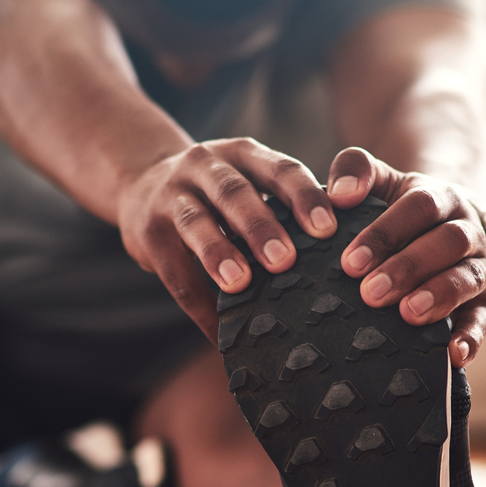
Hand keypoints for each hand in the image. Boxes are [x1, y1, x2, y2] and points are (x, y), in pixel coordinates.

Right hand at [117, 138, 336, 338]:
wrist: (142, 184)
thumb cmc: (217, 196)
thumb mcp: (248, 183)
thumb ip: (282, 208)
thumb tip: (343, 258)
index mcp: (243, 154)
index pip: (279, 170)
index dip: (303, 197)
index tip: (327, 229)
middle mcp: (206, 165)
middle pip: (234, 192)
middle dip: (260, 226)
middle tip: (286, 260)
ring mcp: (172, 195)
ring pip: (196, 222)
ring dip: (218, 253)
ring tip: (240, 283)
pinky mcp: (147, 230)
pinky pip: (173, 270)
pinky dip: (196, 303)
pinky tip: (217, 332)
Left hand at [327, 147, 485, 368]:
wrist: (447, 223)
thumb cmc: (401, 209)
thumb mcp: (383, 181)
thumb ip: (357, 170)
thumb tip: (339, 193)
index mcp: (440, 198)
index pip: (418, 208)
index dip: (385, 233)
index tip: (349, 261)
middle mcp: (466, 230)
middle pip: (447, 242)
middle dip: (408, 268)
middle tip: (370, 293)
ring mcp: (478, 267)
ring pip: (467, 278)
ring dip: (439, 296)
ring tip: (407, 314)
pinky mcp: (484, 301)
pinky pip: (482, 319)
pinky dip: (471, 336)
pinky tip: (454, 354)